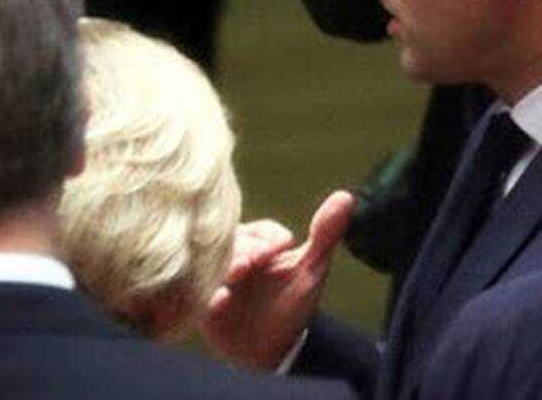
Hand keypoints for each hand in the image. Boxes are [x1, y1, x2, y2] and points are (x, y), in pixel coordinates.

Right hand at [199, 191, 354, 370]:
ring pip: (214, 264)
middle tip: (252, 262)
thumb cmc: (291, 303)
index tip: (283, 247)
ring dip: (225, 267)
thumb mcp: (312, 269)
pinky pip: (200, 293)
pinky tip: (221, 299)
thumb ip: (325, 234)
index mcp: (258, 242)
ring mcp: (215, 276)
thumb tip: (345, 196)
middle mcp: (233, 254)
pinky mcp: (202, 300)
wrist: (270, 348)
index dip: (271, 238)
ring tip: (236, 274)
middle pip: (234, 243)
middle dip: (245, 250)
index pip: (262, 231)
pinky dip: (209, 295)